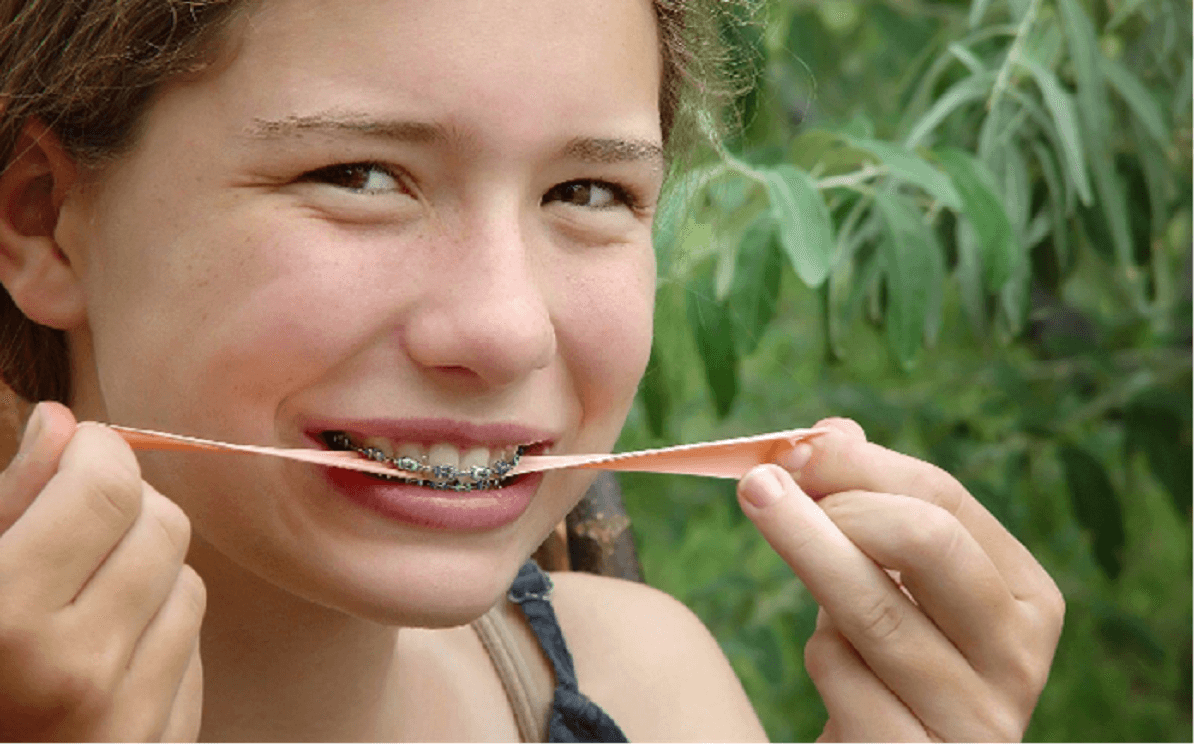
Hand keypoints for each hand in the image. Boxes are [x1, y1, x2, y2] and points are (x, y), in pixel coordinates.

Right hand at [0, 402, 204, 740]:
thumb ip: (9, 503)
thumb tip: (63, 421)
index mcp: (7, 625)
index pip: (107, 491)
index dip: (98, 451)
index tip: (80, 449)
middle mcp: (78, 675)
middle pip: (163, 526)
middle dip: (126, 504)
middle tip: (78, 516)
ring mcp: (130, 720)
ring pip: (189, 583)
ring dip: (146, 569)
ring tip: (81, 592)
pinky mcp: (165, 745)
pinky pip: (193, 648)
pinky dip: (158, 630)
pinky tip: (102, 649)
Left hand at [737, 418, 1063, 741]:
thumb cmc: (892, 662)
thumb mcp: (895, 585)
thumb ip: (874, 506)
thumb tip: (833, 430)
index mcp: (1029, 598)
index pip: (947, 501)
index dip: (860, 465)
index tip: (795, 449)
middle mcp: (1017, 658)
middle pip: (926, 542)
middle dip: (839, 501)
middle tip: (769, 485)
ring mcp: (973, 718)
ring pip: (875, 610)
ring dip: (804, 548)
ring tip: (757, 502)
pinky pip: (844, 676)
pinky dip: (820, 652)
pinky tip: (825, 658)